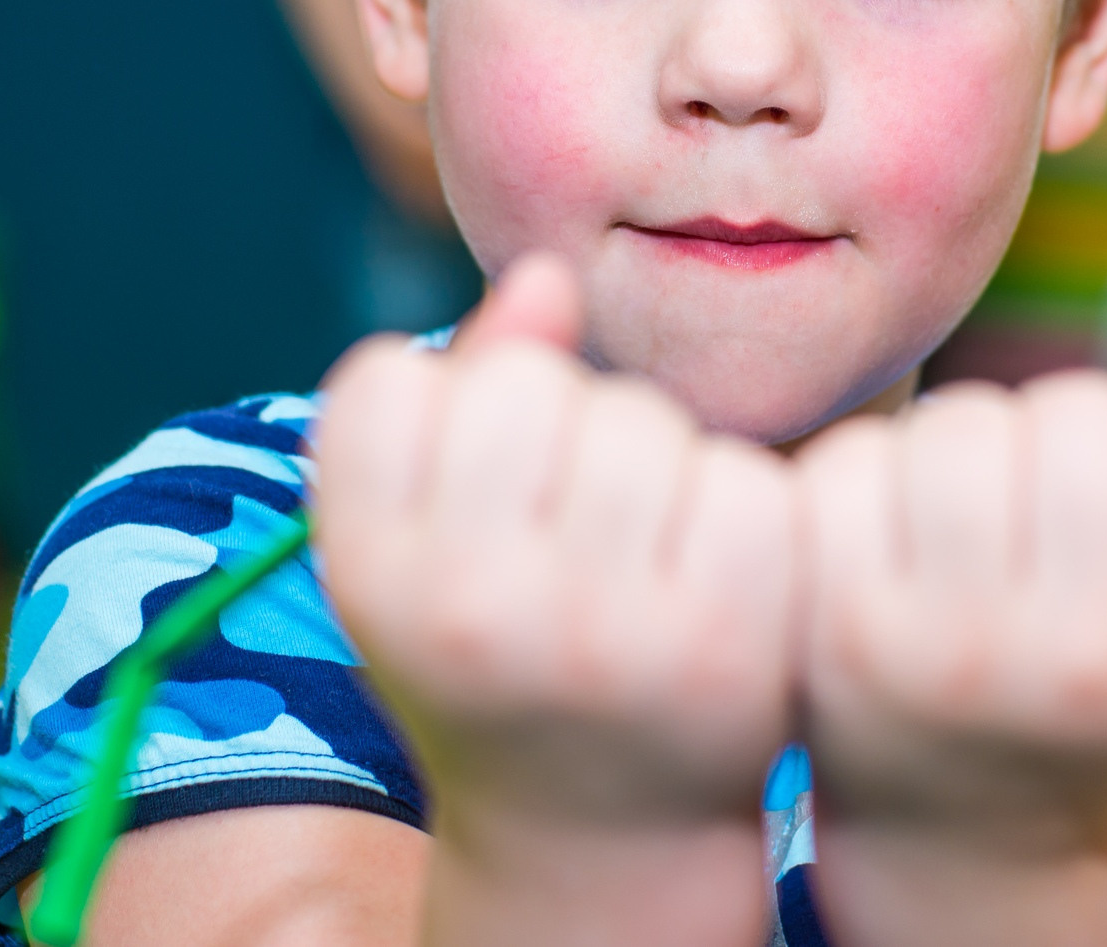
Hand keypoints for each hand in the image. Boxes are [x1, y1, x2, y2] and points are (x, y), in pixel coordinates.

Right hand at [311, 253, 794, 942]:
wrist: (605, 832)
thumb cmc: (504, 645)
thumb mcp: (433, 538)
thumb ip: (470, 388)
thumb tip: (550, 275)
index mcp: (370, 577)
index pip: (388, 381)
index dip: (441, 417)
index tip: (465, 497)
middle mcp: (471, 607)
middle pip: (529, 382)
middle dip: (559, 426)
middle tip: (567, 528)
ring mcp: (600, 626)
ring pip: (640, 418)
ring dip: (653, 460)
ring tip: (637, 551)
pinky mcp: (725, 634)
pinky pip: (736, 474)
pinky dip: (733, 505)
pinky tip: (709, 576)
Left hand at [795, 371, 1106, 842]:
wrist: (963, 826)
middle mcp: (1077, 655)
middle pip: (1086, 412)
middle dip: (1071, 438)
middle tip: (1053, 505)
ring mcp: (948, 641)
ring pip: (964, 421)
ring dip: (969, 446)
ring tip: (971, 516)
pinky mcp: (839, 623)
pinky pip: (855, 459)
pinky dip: (869, 477)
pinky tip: (887, 537)